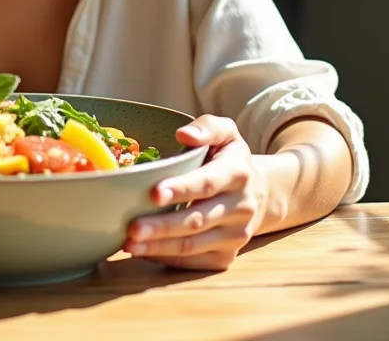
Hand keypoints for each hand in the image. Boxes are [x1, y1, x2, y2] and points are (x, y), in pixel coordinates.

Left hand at [124, 115, 267, 270]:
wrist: (258, 193)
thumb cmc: (229, 160)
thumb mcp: (225, 134)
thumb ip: (206, 127)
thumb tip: (184, 134)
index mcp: (237, 173)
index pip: (207, 183)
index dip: (181, 189)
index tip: (154, 193)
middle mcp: (240, 207)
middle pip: (197, 220)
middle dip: (162, 226)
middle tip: (132, 228)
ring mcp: (235, 235)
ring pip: (193, 245)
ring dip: (159, 246)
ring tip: (130, 244)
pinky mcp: (226, 256)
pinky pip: (193, 261)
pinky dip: (166, 258)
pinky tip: (144, 251)